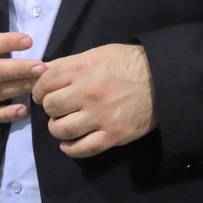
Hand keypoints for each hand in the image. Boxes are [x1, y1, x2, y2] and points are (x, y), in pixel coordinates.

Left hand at [32, 44, 154, 158]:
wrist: (163, 79)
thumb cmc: (129, 63)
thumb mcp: (98, 53)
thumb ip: (69, 63)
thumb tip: (42, 71)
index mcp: (82, 69)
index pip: (44, 83)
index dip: (40, 90)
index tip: (45, 94)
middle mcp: (87, 92)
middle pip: (50, 107)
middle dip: (51, 108)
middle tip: (59, 108)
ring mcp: (100, 116)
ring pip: (61, 130)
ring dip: (58, 128)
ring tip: (65, 125)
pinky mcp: (113, 134)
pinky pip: (82, 148)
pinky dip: (70, 148)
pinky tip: (69, 144)